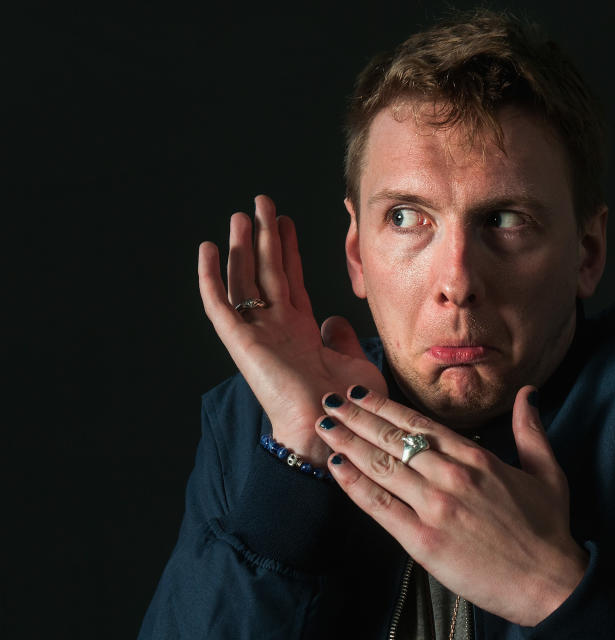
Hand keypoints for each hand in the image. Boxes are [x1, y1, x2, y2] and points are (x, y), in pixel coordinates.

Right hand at [198, 195, 386, 464]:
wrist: (332, 427)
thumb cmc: (349, 404)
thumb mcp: (353, 360)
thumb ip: (341, 336)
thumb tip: (333, 319)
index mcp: (301, 332)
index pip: (290, 279)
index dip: (288, 249)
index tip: (286, 220)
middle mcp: (276, 328)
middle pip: (266, 271)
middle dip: (264, 236)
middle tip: (262, 202)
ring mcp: (257, 334)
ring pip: (245, 280)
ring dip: (241, 247)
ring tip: (240, 214)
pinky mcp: (241, 342)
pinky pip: (219, 305)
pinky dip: (210, 277)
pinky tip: (207, 249)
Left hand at [315, 384, 587, 625]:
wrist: (549, 582)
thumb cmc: (548, 530)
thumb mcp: (546, 472)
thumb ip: (530, 430)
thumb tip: (527, 393)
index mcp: (476, 457)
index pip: (419, 422)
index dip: (384, 406)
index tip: (361, 395)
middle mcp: (451, 475)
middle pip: (392, 438)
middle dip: (356, 418)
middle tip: (329, 401)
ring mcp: (435, 507)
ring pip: (381, 466)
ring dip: (348, 443)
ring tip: (324, 427)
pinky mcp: (423, 540)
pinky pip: (380, 507)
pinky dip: (355, 485)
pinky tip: (337, 467)